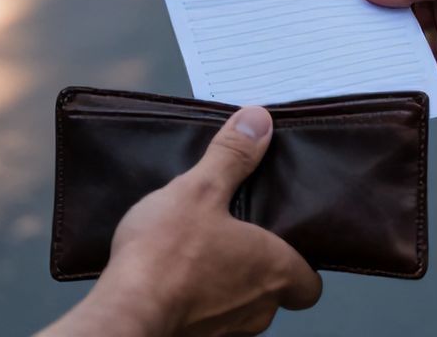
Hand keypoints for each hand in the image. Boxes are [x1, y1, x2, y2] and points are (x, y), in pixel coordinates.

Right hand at [40, 107, 321, 336]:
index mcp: (274, 270)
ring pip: (241, 308)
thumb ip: (231, 155)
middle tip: (234, 237)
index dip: (300, 265)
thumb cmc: (166, 256)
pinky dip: (197, 302)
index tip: (282, 243)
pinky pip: (208, 320)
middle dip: (257, 268)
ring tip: (198, 253)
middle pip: (275, 294)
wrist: (126, 312)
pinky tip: (172, 278)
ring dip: (225, 285)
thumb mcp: (200, 189)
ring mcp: (228, 331)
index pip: (310, 284)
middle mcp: (259, 309)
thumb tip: (258, 121)